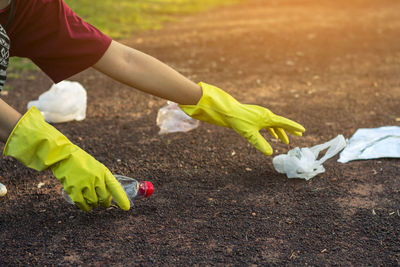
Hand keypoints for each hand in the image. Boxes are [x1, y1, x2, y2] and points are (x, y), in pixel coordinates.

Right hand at [3, 107, 129, 210]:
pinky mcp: (74, 189)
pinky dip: (84, 207)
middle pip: (104, 198)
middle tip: (103, 204)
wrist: (64, 156)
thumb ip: (102, 179)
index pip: (115, 187)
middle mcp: (96, 178)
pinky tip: (85, 207)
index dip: (121, 198)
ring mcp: (85, 184)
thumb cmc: (81, 162)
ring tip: (92, 203)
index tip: (126, 207)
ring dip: (94, 205)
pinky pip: (82, 204)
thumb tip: (107, 194)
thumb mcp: (96, 167)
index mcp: (103, 172)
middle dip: (104, 203)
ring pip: (93, 202)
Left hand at [179, 82, 304, 154]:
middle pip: (281, 123)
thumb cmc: (239, 121)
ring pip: (274, 124)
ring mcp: (260, 115)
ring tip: (284, 141)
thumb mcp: (250, 134)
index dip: (294, 127)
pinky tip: (271, 135)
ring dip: (280, 132)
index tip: (303, 130)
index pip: (284, 123)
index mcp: (267, 117)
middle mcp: (266, 115)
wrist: (227, 111)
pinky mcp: (255, 116)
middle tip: (299, 135)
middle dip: (289, 130)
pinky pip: (267, 124)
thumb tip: (269, 153)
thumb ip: (260, 143)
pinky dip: (271, 130)